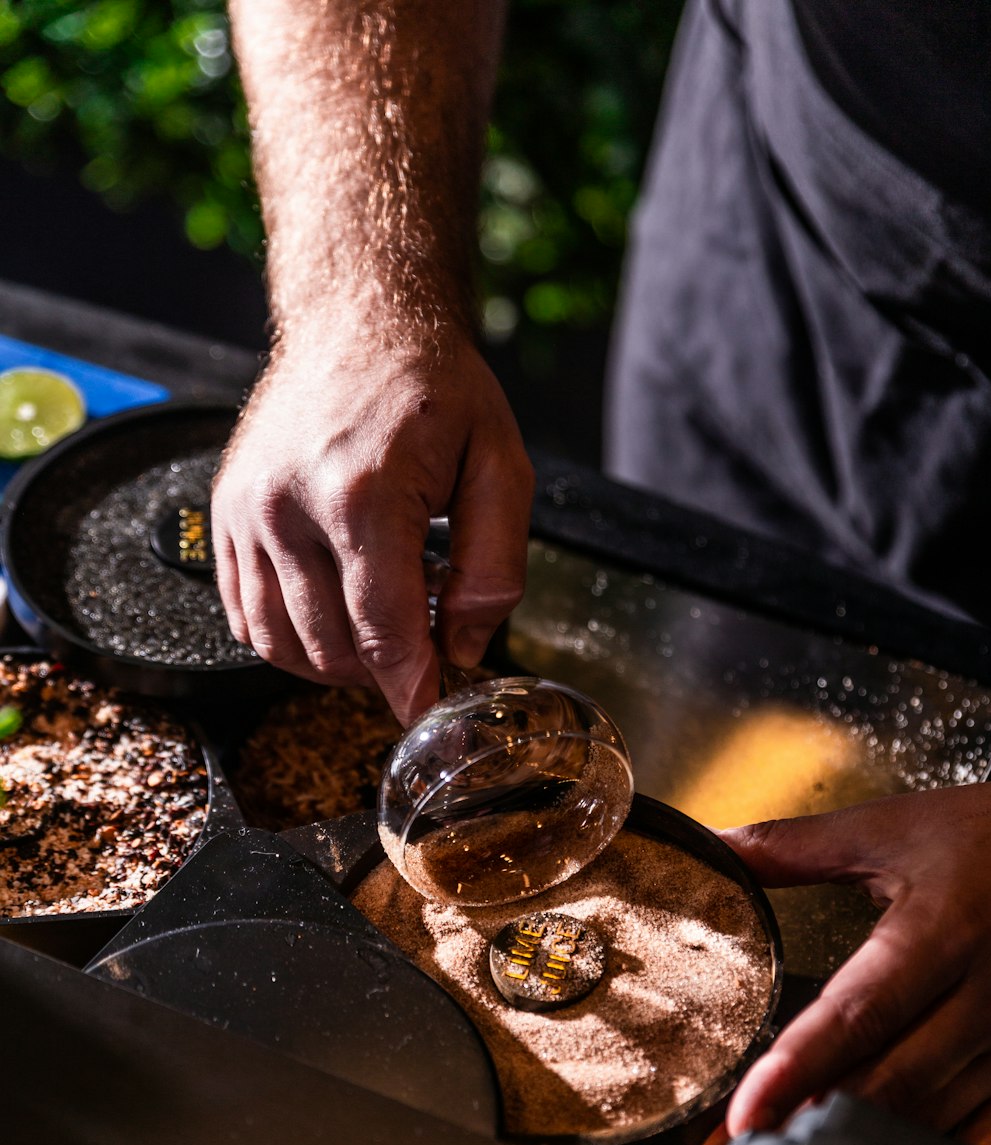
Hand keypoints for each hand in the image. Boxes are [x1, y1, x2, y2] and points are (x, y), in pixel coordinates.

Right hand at [211, 332, 533, 723]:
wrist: (356, 320)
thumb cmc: (432, 387)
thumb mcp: (500, 465)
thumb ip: (495, 566)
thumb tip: (463, 645)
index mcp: (363, 495)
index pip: (384, 631)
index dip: (410, 685)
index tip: (426, 711)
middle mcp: (290, 507)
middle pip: (330, 647)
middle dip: (379, 674)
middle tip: (417, 657)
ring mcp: (247, 511)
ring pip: (277, 642)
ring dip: (329, 666)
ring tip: (374, 644)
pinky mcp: (224, 513)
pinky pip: (242, 613)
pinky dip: (284, 639)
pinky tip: (327, 623)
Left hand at [721, 784, 990, 1144]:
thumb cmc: (987, 838)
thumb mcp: (889, 830)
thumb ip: (793, 847)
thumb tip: (713, 850)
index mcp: (941, 933)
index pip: (858, 1015)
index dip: (798, 1068)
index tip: (747, 1113)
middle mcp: (986, 995)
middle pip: (893, 1082)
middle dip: (815, 1118)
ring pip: (933, 1116)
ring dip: (864, 1140)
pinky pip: (979, 1130)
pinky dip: (922, 1144)